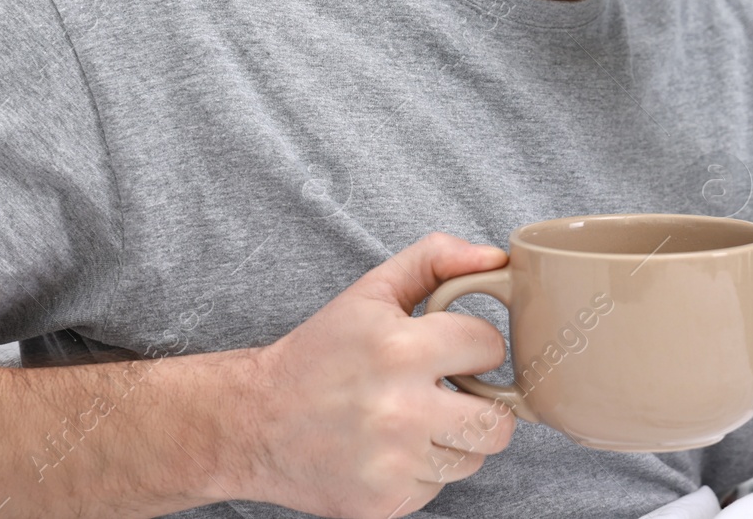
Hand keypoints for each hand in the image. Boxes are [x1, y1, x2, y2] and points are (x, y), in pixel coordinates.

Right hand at [227, 233, 517, 517]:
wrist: (254, 423)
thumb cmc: (318, 354)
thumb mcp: (370, 292)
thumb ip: (435, 260)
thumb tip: (496, 258)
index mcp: (400, 350)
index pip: (490, 348)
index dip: (475, 346)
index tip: (453, 350)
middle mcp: (401, 411)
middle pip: (498, 421)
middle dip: (481, 403)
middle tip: (447, 390)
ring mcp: (394, 464)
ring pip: (473, 457)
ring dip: (454, 438)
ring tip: (415, 418)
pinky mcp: (385, 503)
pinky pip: (438, 487)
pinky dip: (423, 468)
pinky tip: (391, 447)